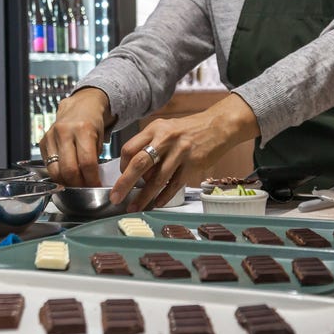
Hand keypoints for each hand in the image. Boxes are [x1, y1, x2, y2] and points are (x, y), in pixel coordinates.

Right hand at [38, 87, 113, 186]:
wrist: (80, 105)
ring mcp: (51, 136)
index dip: (92, 179)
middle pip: (69, 169)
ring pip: (55, 171)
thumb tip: (91, 181)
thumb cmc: (93, 122)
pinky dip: (57, 174)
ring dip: (66, 182)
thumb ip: (95, 158)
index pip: (87, 163)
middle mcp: (65, 131)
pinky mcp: (43, 141)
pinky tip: (66, 175)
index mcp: (83, 129)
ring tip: (76, 184)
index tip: (96, 186)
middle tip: (86, 188)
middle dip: (78, 184)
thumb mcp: (101, 137)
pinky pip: (48, 165)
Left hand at [113, 93, 260, 210]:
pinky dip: (164, 197)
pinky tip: (156, 203)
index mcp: (155, 129)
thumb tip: (136, 170)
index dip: (122, 165)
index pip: (129, 148)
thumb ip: (150, 145)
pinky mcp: (193, 165)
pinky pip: (174, 185)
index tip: (122, 175)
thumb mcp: (165, 129)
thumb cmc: (188, 130)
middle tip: (115, 198)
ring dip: (144, 196)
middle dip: (124, 183)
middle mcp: (166, 139)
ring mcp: (180, 153)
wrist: (218, 126)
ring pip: (157, 179)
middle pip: (139, 163)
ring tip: (135, 207)